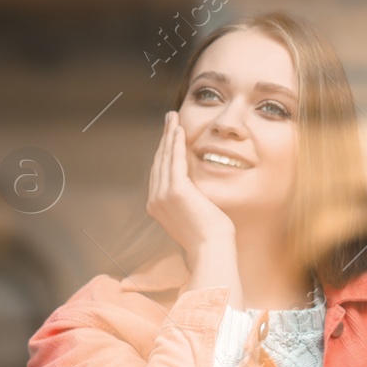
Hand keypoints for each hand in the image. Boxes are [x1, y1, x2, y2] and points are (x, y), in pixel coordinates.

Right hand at [147, 112, 237, 291]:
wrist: (212, 248)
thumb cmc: (208, 236)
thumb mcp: (191, 215)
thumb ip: (185, 200)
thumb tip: (192, 190)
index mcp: (156, 206)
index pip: (160, 171)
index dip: (164, 150)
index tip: (170, 134)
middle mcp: (154, 199)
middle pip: (159, 160)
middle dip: (164, 138)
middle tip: (169, 119)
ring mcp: (162, 195)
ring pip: (165, 157)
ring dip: (169, 134)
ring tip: (173, 117)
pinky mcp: (175, 190)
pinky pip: (175, 159)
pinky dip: (176, 142)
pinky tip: (180, 129)